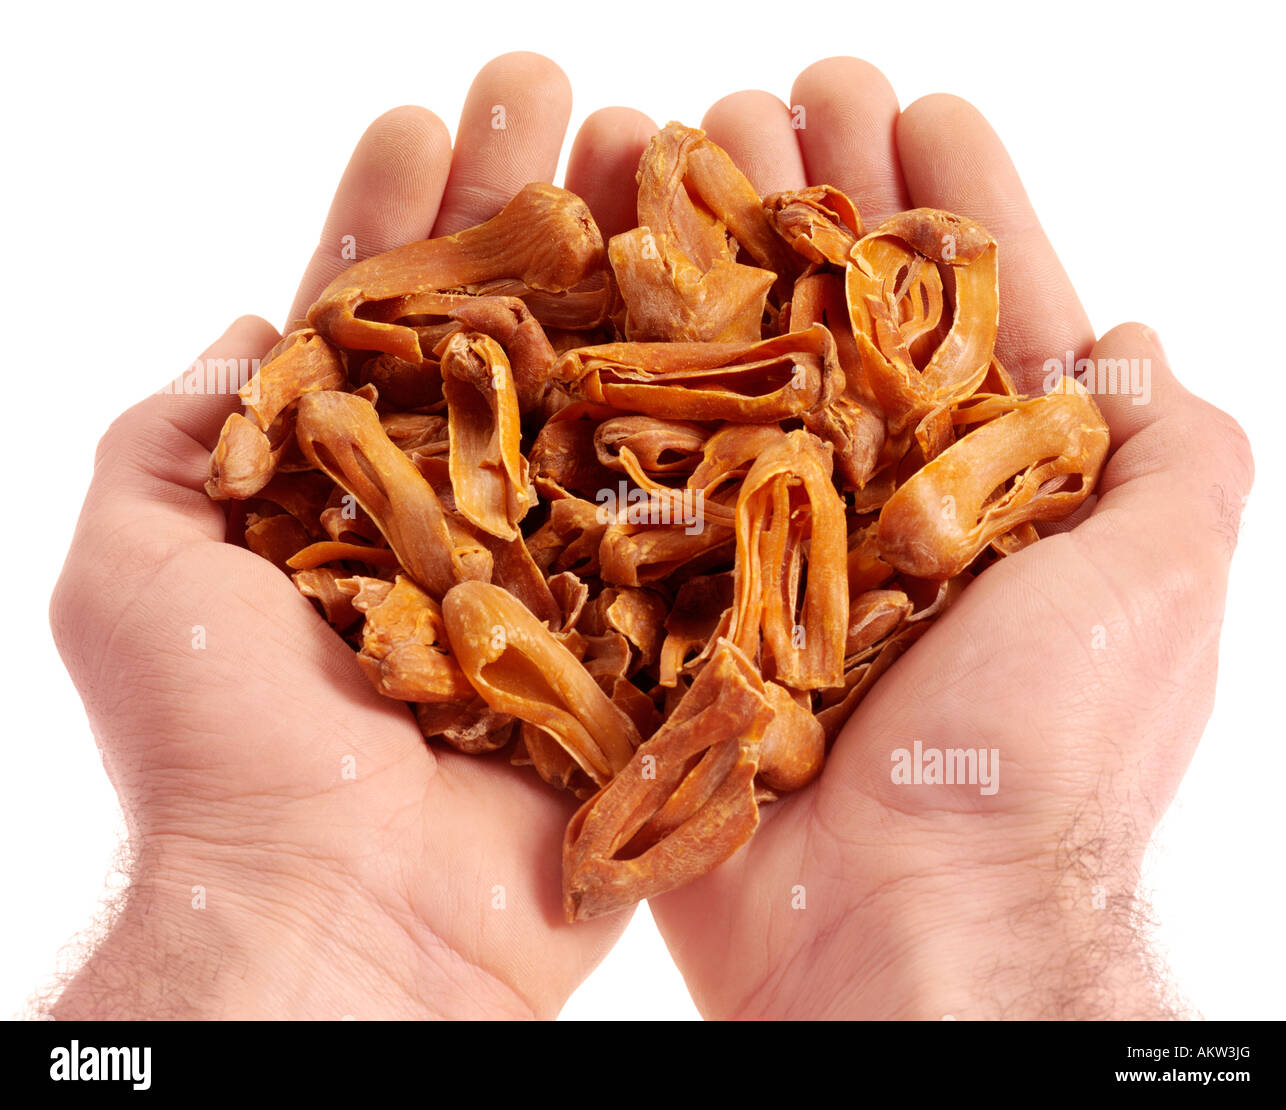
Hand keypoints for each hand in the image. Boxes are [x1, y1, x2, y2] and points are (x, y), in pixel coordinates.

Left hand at [48, 53, 658, 1019]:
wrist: (347, 922)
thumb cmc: (221, 752)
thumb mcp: (131, 569)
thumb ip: (171, 440)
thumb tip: (246, 336)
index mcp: (346, 485)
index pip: (375, 316)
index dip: (394, 211)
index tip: (421, 115)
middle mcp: (461, 507)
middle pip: (503, 330)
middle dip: (526, 203)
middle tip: (559, 91)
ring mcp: (558, 561)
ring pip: (598, 389)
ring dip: (625, 267)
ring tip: (656, 145)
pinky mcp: (636, 626)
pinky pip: (682, 505)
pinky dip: (710, 404)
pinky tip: (736, 299)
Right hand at [646, 58, 1253, 1018]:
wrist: (894, 926)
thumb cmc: (1033, 762)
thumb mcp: (1158, 590)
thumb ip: (1173, 460)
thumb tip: (1138, 351)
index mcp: (999, 495)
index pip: (982, 313)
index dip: (958, 203)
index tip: (921, 109)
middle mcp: (886, 511)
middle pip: (848, 321)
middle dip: (821, 201)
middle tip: (781, 101)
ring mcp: (780, 551)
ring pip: (744, 371)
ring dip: (720, 253)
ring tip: (683, 145)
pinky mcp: (690, 601)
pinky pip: (652, 469)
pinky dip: (628, 373)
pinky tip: (602, 281)